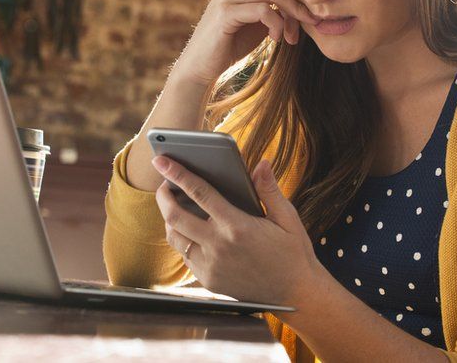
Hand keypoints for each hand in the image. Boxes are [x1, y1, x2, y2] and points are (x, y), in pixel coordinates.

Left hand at [151, 154, 322, 306]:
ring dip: (169, 219)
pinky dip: (183, 240)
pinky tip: (190, 230)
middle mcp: (219, 247)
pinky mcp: (208, 281)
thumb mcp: (287, 218)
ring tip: (174, 205)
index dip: (178, 174)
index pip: (200, 193)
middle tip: (164, 184)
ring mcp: (210, 266)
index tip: (162, 161)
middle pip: (175, 216)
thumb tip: (261, 164)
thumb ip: (269, 190)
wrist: (294, 294)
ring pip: (175, 238)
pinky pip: (185, 256)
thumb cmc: (293, 252)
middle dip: (163, 196)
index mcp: (238, 226)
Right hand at [170, 0, 320, 86]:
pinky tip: (275, 39)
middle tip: (301, 31)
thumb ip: (276, 9)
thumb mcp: (258, 22)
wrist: (202, 65)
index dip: (294, 1)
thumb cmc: (231, 43)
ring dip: (288, 17)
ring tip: (288, 38)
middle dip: (295, 8)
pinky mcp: (226, 11)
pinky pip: (263, 10)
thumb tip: (304, 4)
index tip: (305, 23)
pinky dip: (276, 25)